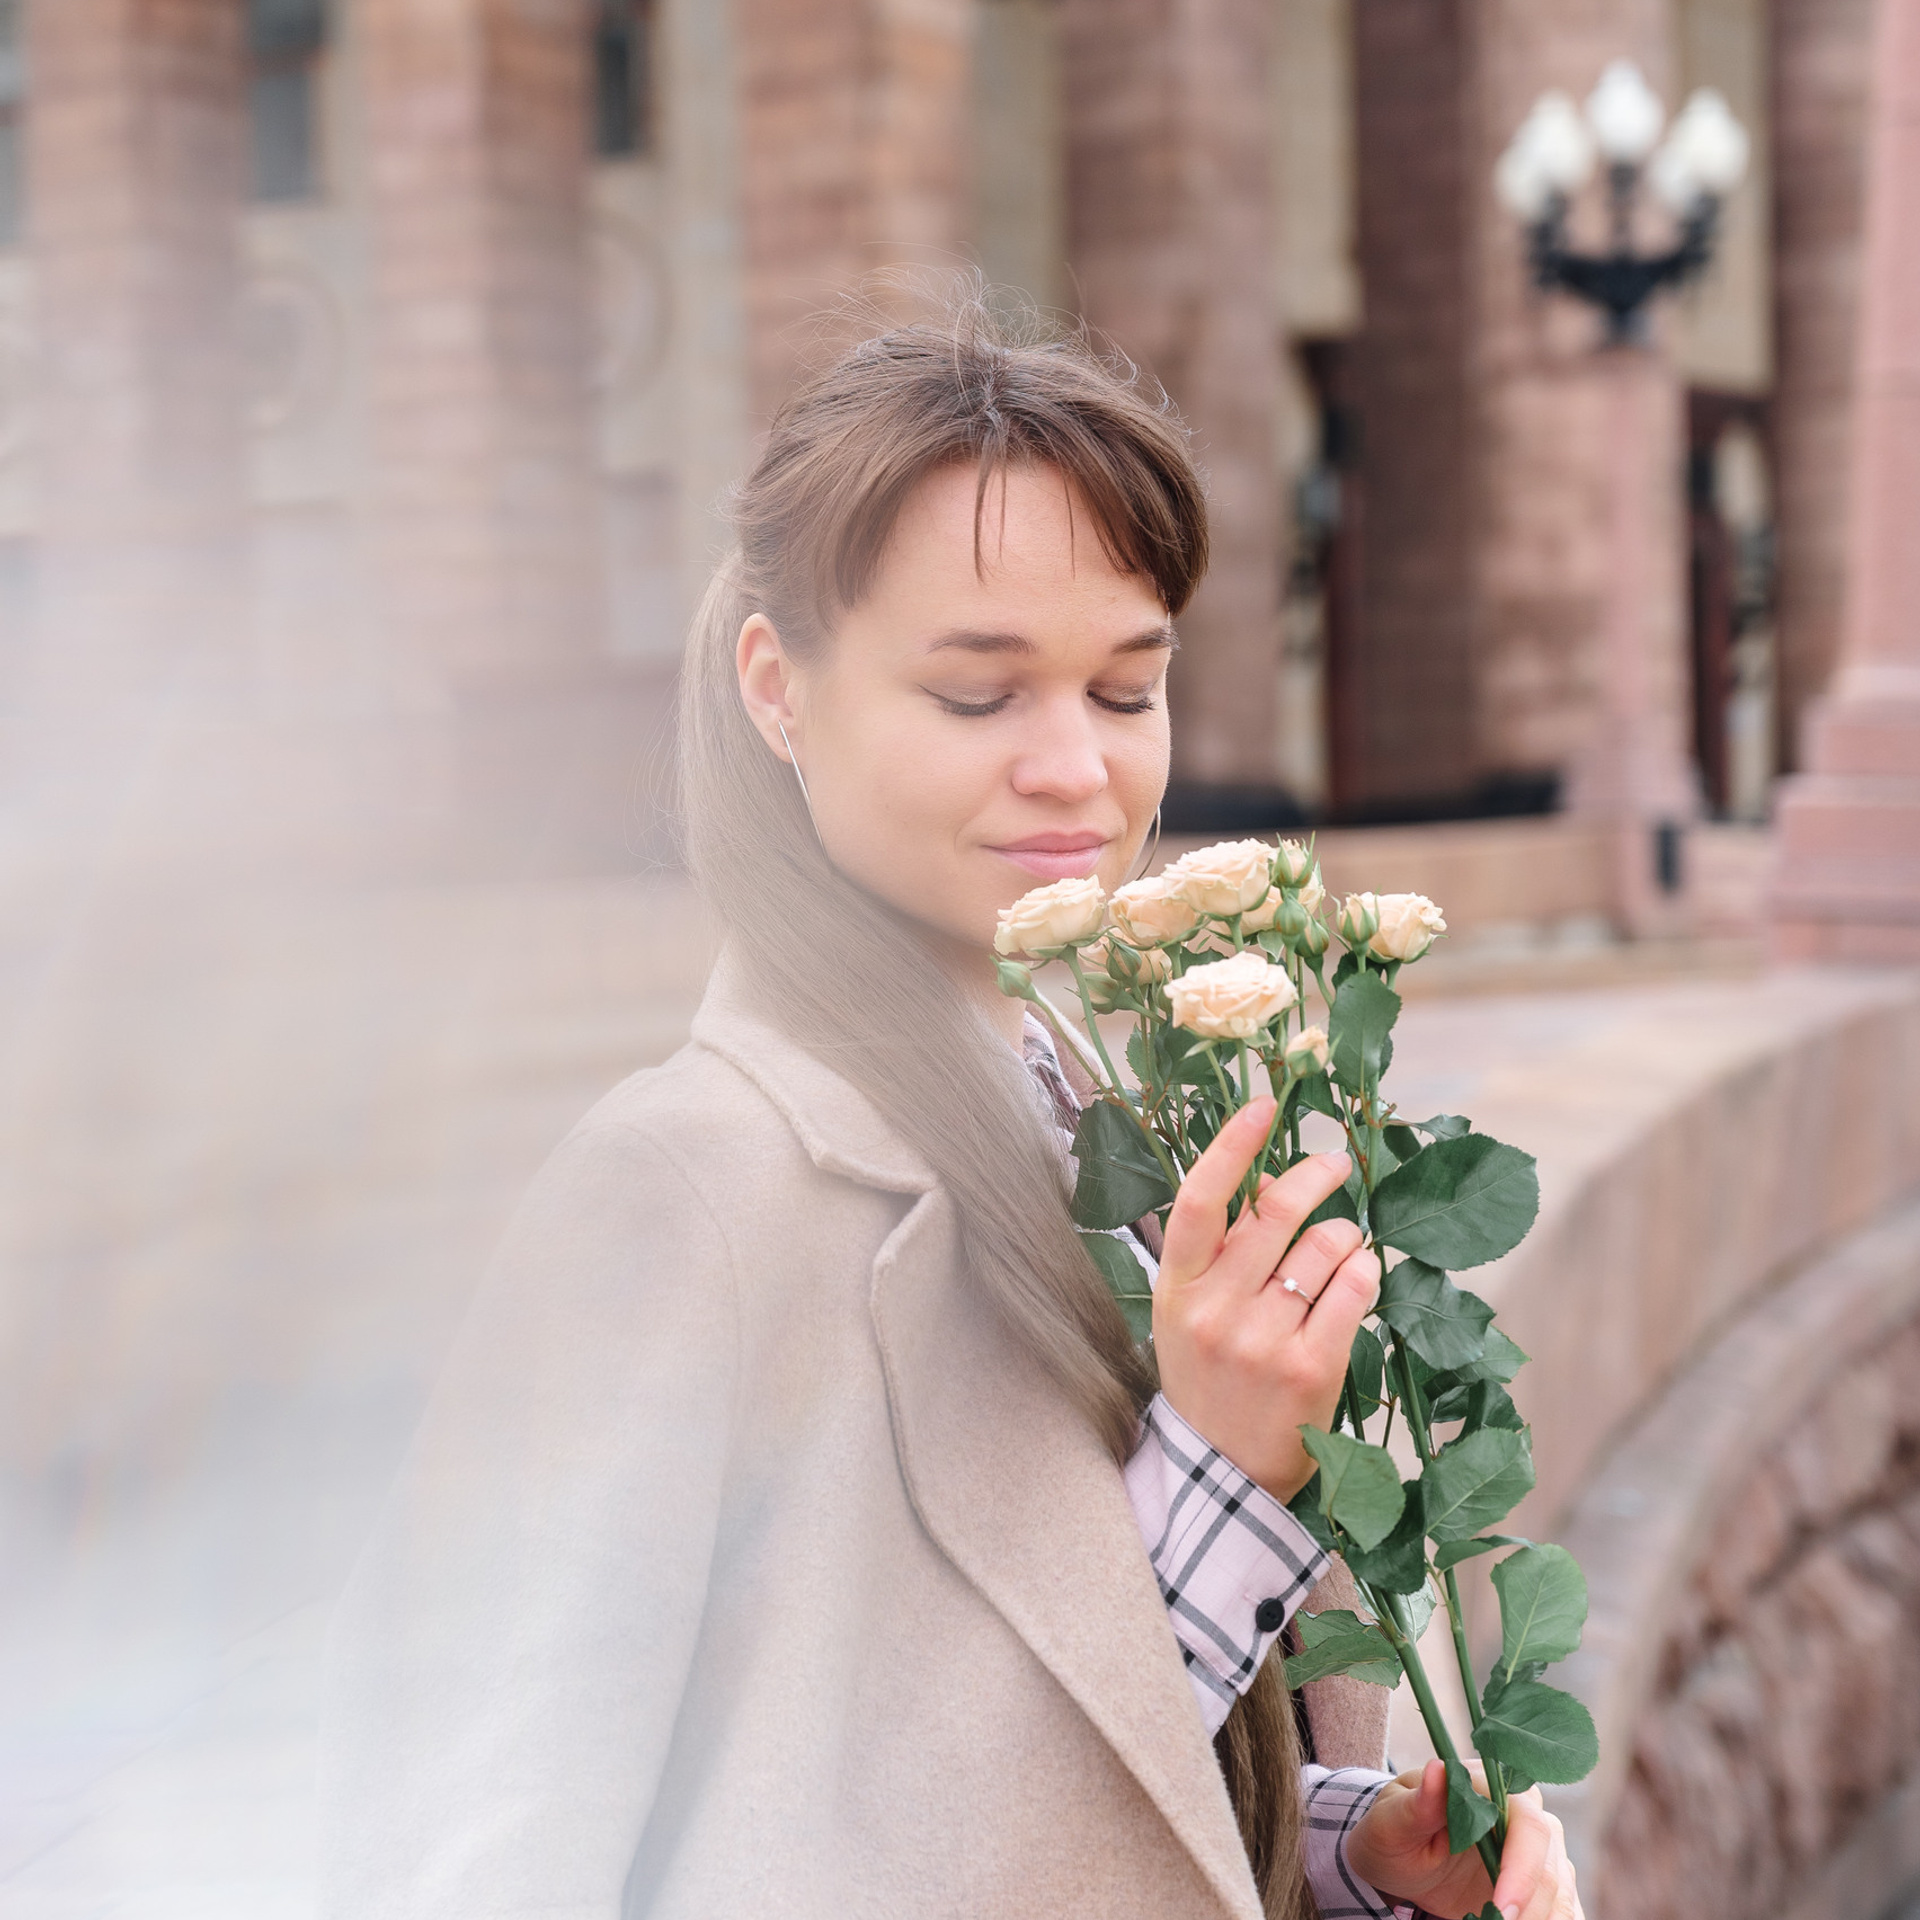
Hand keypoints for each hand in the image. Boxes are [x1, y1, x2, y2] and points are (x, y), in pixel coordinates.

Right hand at [1153, 1099, 1379, 1501]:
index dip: (1231, 1146)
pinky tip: (1360, 1275)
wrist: (1222, 1476)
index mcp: (1177, 1288)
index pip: (1199, 1199)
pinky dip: (1366, 1270)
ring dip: (1344, 1234)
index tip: (1263, 1106)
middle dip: (1317, 1174)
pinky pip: (1355, 1289)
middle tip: (1336, 1164)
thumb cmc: (1208, 1380)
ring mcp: (1263, 1339)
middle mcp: (1216, 1308)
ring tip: (1342, 1248)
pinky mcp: (1311, 1367)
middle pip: (1275, 1211)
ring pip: (1325, 1245)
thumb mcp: (1187, 1314)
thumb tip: (1266, 1185)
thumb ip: (1216, 1255)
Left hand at [1345, 1761, 1582, 1919]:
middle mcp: (1525, 1813)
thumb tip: (1439, 1769)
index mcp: (1490, 1787)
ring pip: (1561, 1896)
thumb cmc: (1393, 1833)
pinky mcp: (1542, 1883)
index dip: (1521, 1871)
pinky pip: (1562, 1911)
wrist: (1398, 1857)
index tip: (1501, 1910)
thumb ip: (1419, 1803)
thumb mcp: (1392, 1822)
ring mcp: (1540, 1850)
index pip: (1528, 1826)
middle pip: (1550, 1869)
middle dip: (1527, 1912)